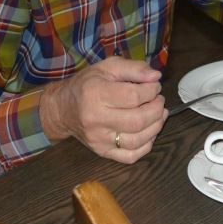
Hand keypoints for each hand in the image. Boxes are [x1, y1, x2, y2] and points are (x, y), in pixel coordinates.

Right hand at [39, 57, 166, 163]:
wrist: (62, 109)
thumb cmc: (87, 85)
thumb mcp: (108, 67)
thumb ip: (134, 68)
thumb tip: (156, 76)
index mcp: (96, 94)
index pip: (133, 97)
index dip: (152, 91)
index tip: (155, 86)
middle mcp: (96, 120)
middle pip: (138, 121)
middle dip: (157, 109)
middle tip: (159, 100)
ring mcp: (99, 140)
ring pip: (137, 141)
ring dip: (156, 127)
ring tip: (159, 114)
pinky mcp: (102, 152)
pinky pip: (130, 157)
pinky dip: (146, 146)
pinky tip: (149, 132)